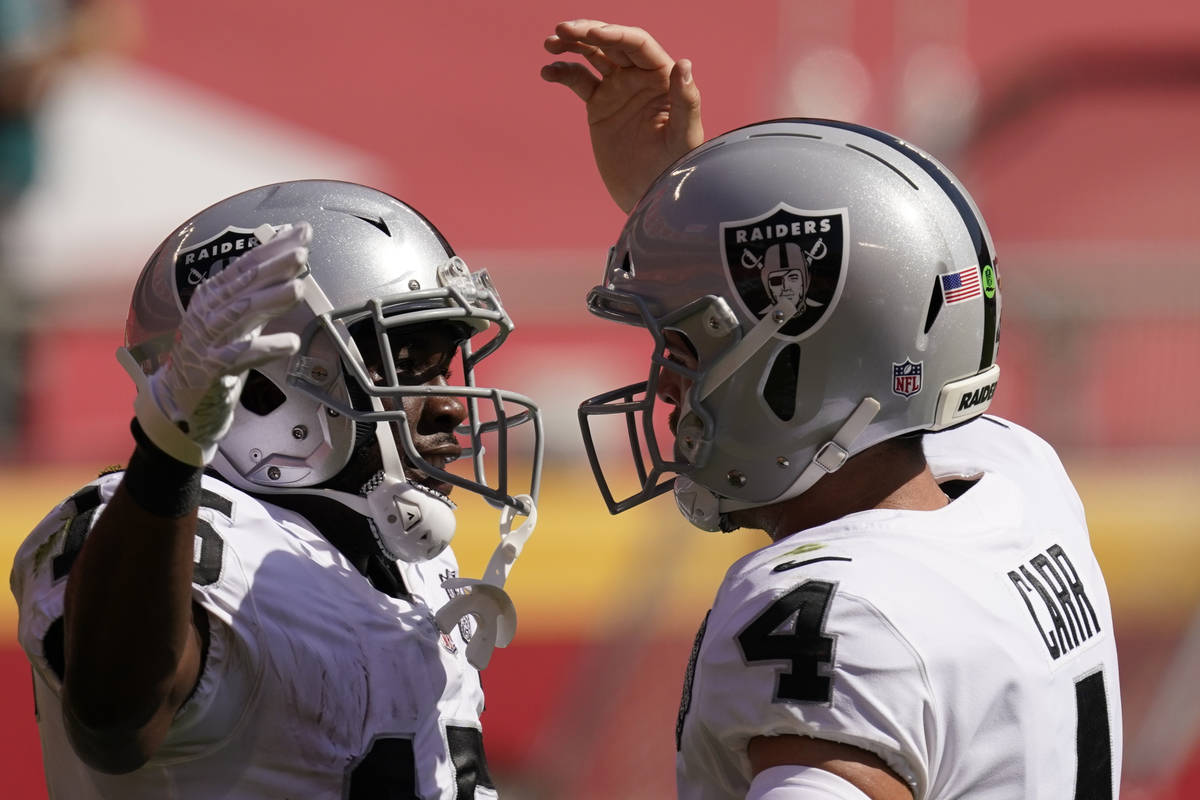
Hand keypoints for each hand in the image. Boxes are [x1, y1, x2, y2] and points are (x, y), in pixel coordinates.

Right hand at [119, 223, 310, 465]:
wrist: (180, 395)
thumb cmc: (214, 350)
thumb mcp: (237, 316)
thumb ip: (262, 289)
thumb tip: (291, 257)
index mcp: (214, 295)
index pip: (247, 265)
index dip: (274, 248)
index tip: (301, 232)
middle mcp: (208, 312)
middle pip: (244, 284)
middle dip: (274, 267)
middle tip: (301, 254)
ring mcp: (208, 340)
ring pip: (241, 315)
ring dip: (271, 301)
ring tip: (298, 290)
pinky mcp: (212, 369)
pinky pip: (239, 357)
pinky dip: (265, 348)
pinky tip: (289, 344)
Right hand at [541, 20, 702, 212]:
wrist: (650, 195)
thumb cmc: (675, 168)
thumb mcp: (683, 138)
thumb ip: (685, 101)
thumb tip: (683, 63)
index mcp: (661, 77)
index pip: (637, 44)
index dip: (614, 34)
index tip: (591, 34)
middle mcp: (639, 77)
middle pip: (611, 43)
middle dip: (586, 32)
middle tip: (561, 30)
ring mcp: (618, 89)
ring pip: (592, 56)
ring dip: (571, 45)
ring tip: (550, 44)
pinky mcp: (599, 105)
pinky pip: (578, 80)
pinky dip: (562, 72)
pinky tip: (548, 72)